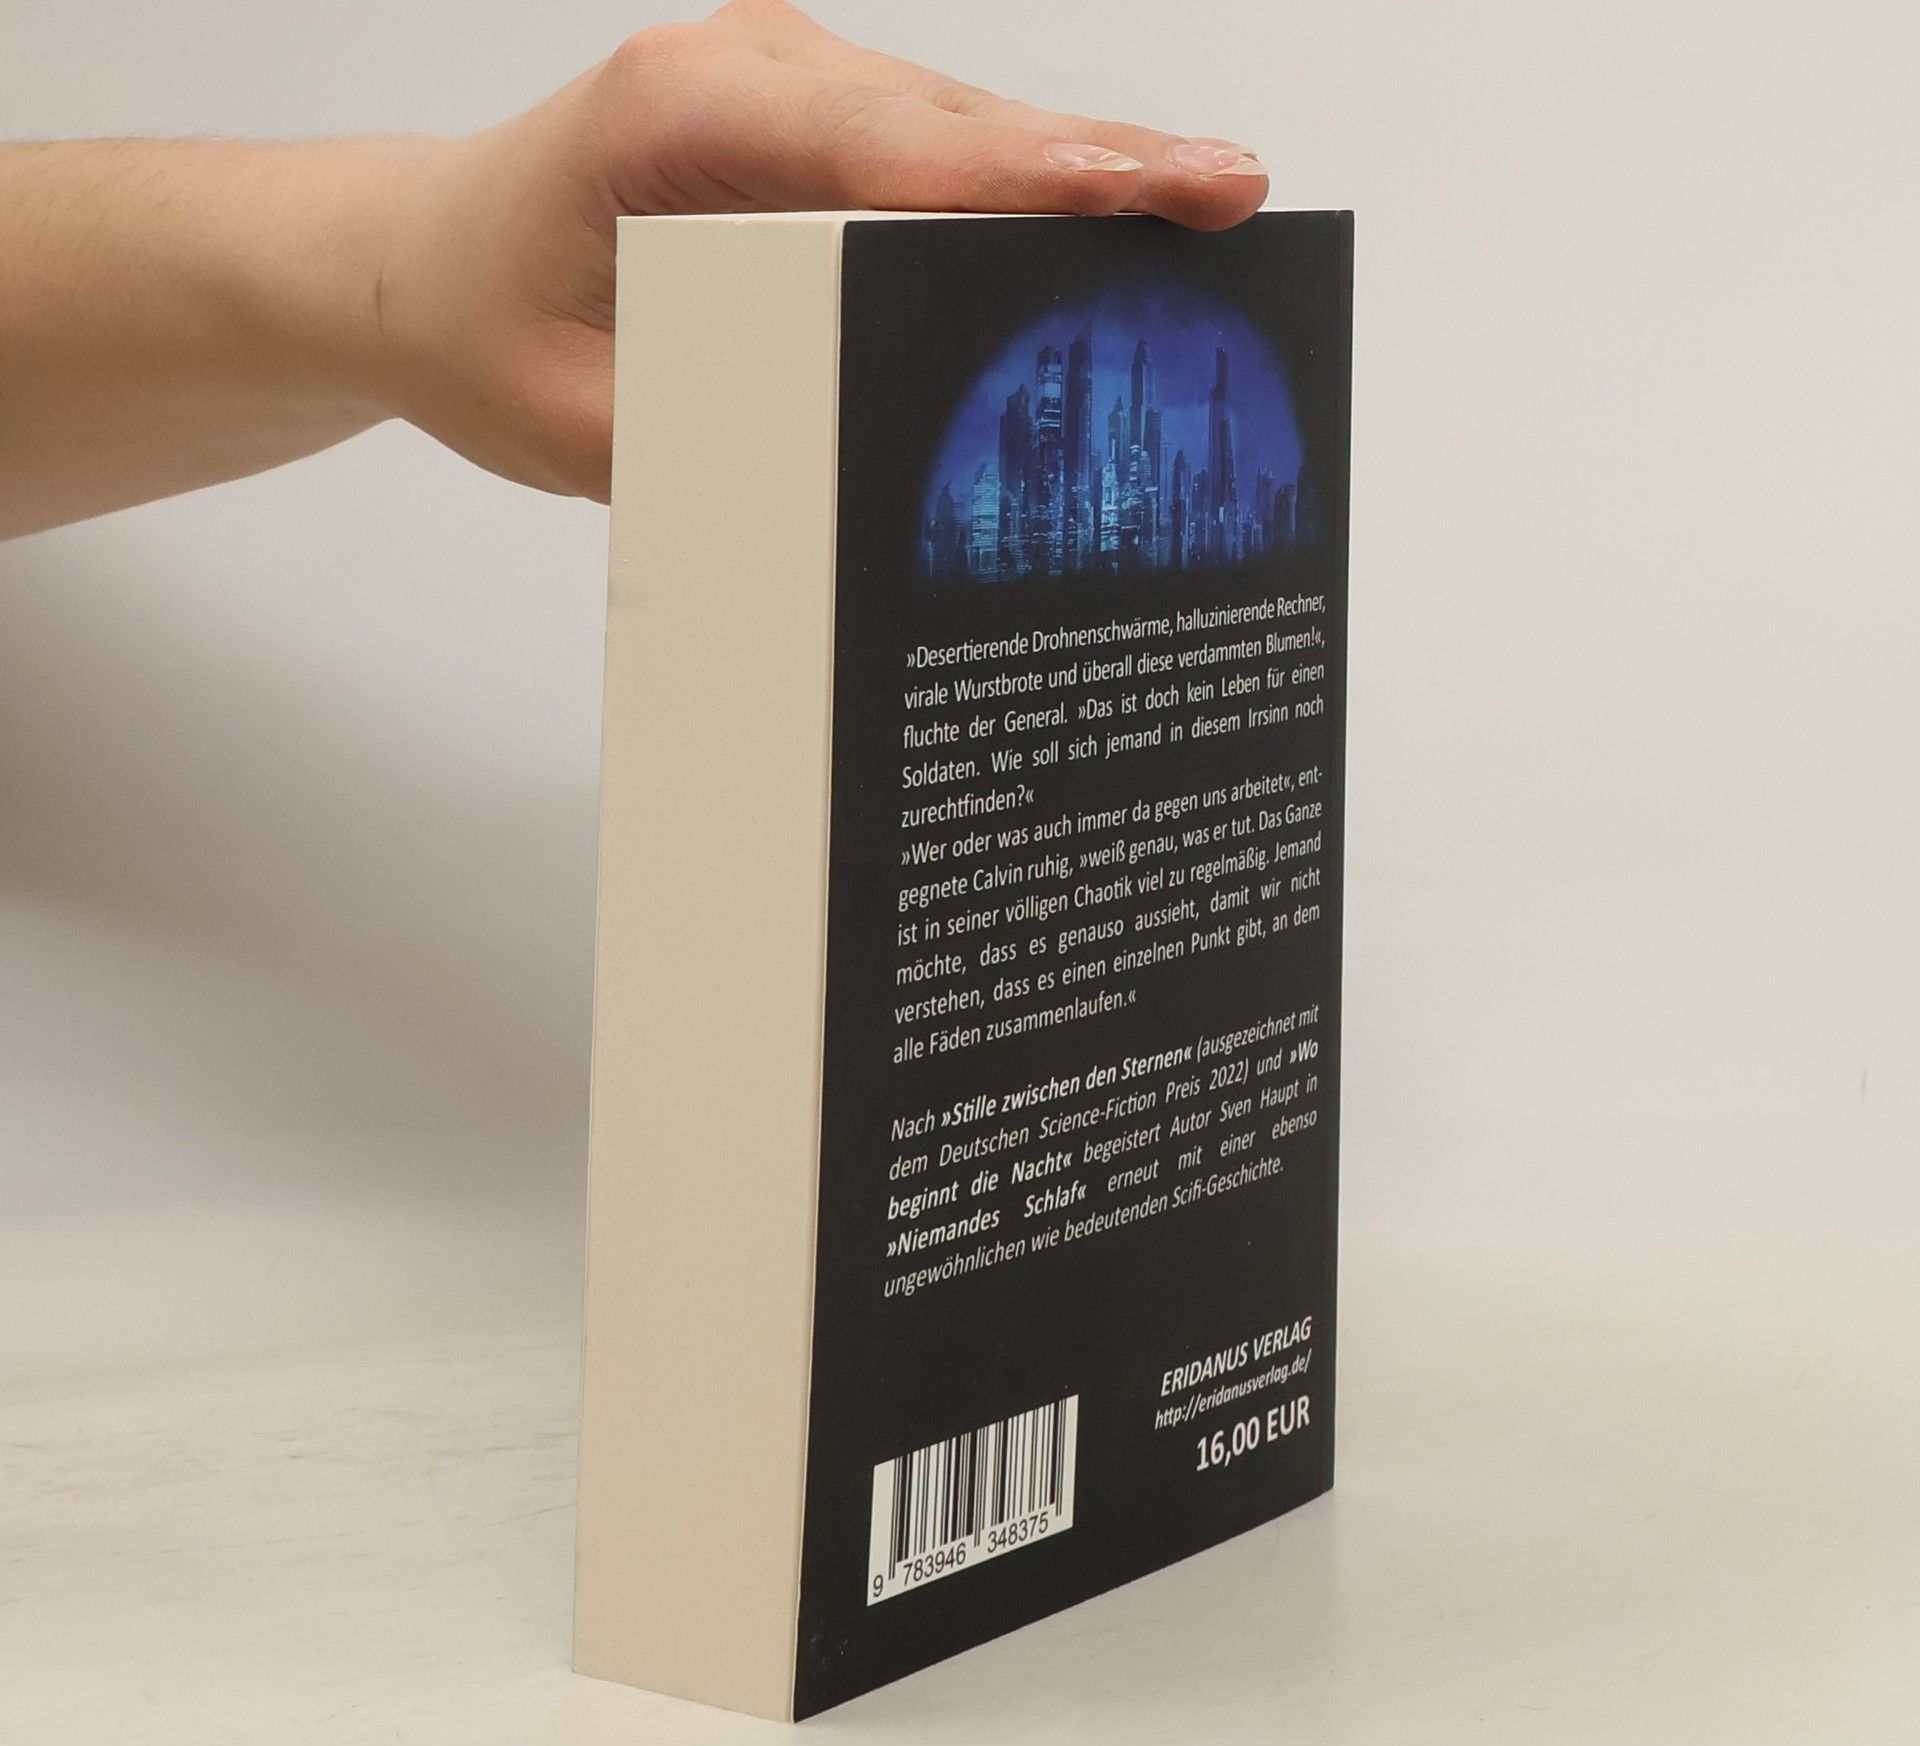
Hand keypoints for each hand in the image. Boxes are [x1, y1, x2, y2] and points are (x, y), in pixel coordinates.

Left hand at [370, 0, 1267, 502]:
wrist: (416, 268)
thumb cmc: (482, 327)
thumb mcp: (584, 424)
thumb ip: (723, 436)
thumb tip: (867, 475)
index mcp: (682, 118)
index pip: (899, 148)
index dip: (1040, 176)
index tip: (1162, 189)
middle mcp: (747, 73)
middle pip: (959, 122)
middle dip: (1100, 166)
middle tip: (1235, 201)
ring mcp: (782, 86)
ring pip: (959, 128)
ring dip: (1068, 179)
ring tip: (1198, 219)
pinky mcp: (803, 123)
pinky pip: (929, 150)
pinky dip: (1012, 195)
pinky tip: (1092, 234)